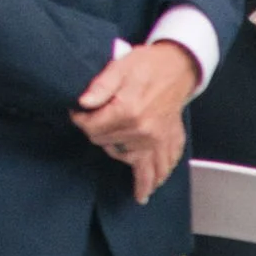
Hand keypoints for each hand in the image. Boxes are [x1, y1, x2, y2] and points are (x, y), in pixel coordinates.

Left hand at [74, 39, 198, 205]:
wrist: (177, 66)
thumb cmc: (147, 64)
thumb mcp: (119, 67)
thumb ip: (100, 86)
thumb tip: (83, 103)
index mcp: (128, 112)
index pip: (93, 128)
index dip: (80, 120)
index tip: (77, 115)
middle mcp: (142, 132)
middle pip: (109, 145)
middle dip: (99, 138)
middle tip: (96, 128)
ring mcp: (157, 139)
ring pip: (138, 166)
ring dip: (132, 173)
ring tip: (136, 190)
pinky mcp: (169, 140)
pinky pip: (164, 165)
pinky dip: (157, 177)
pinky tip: (151, 187)